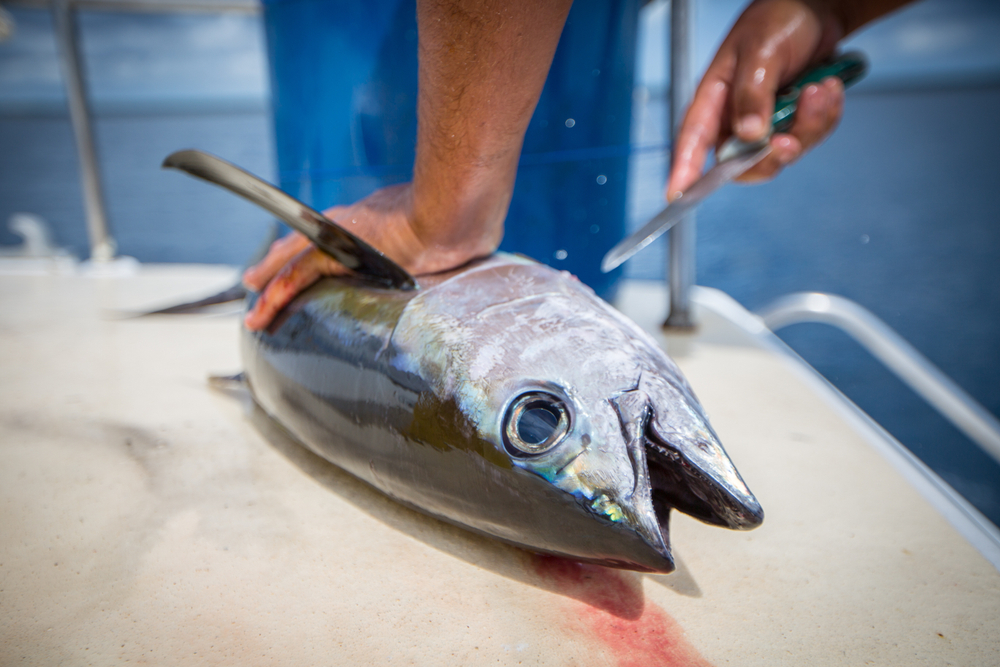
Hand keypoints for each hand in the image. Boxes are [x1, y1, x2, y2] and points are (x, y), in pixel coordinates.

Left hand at [241, 183, 497, 329]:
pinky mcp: (338, 251)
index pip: (336, 239)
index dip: (312, 252)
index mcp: (375, 222)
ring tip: (254, 311)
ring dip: (272, 286)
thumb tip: (469, 248)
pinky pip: (300, 274)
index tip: (297, 263)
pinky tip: (262, 305)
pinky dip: (278, 289)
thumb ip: (444, 243)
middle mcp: (353, 226)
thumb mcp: (448, 232)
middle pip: (306, 247)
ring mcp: (343, 236)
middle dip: (281, 267)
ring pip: (295, 262)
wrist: (456, 210)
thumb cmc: (461, 218)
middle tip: (257, 284)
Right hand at [666, 0, 846, 200]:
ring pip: (783, 153)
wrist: (818, 7)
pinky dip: (825, 117)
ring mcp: (767, 123)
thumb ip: (752, 94)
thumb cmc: (778, 18)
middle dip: (771, 157)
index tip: (676, 194)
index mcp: (714, 99)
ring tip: (821, 88)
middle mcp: (736, 118)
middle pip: (742, 165)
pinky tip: (828, 88)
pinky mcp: (794, 122)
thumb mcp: (760, 51)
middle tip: (789, 140)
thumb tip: (748, 135)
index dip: (683, 169)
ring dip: (809, 125)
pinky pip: (810, 138)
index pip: (692, 141)